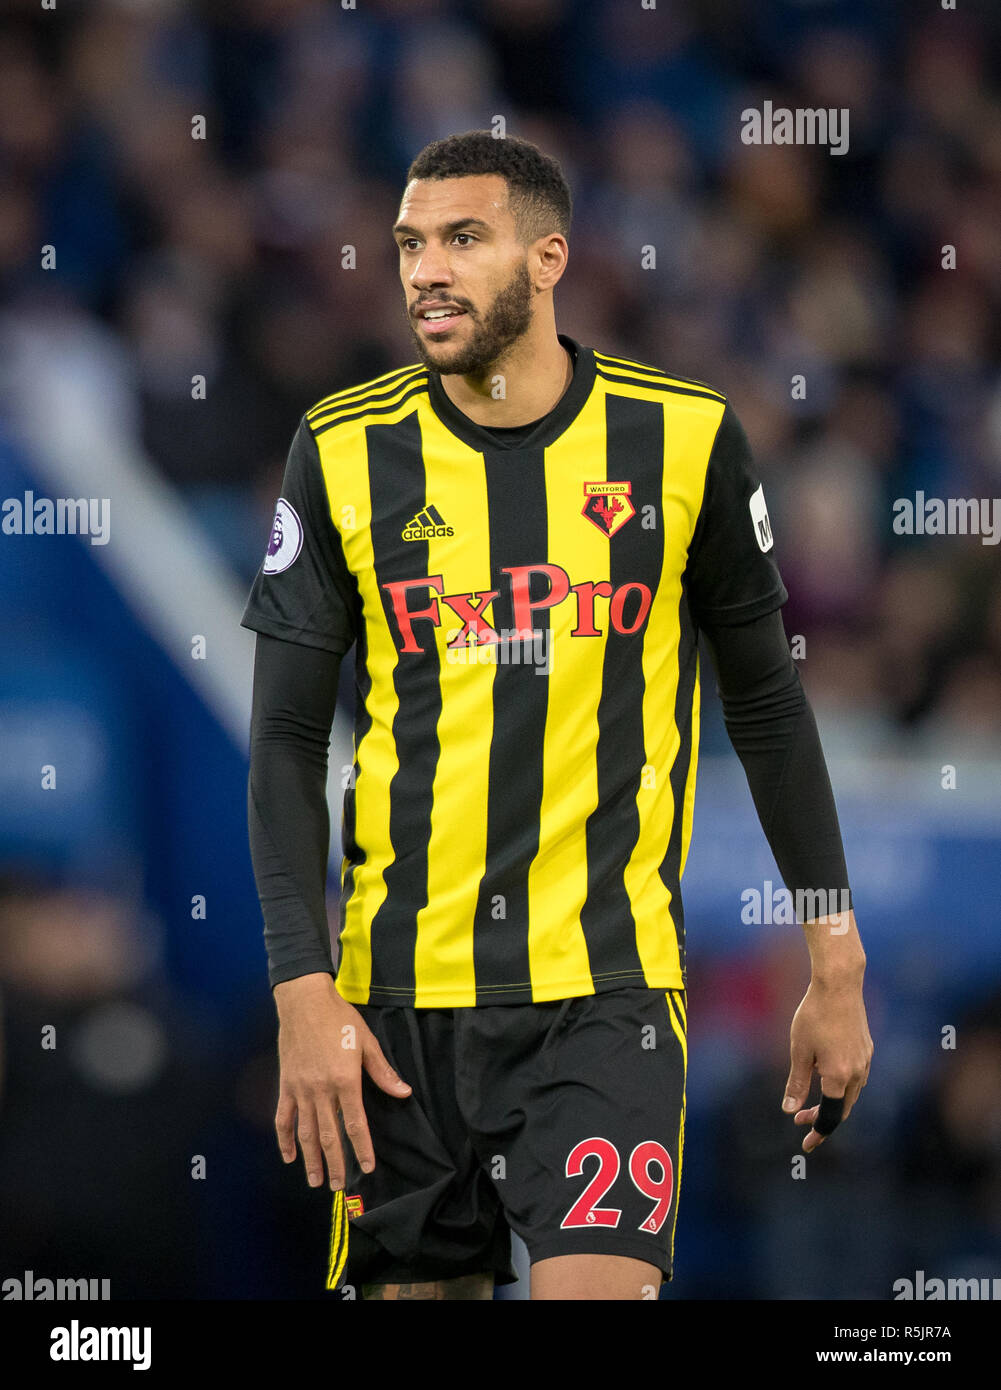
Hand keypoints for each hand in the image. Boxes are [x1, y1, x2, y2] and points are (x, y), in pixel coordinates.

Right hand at [273, 972, 411, 1188]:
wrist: (304, 1002)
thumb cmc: (339, 1019)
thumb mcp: (366, 1042)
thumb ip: (383, 1072)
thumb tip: (403, 1092)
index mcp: (345, 1081)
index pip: (355, 1124)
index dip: (361, 1149)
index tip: (367, 1168)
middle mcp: (321, 1090)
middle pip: (328, 1135)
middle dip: (335, 1163)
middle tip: (338, 1186)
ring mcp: (300, 1089)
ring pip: (305, 1132)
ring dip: (311, 1159)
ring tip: (315, 1181)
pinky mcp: (286, 1085)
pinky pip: (284, 1117)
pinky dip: (285, 1139)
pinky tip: (289, 1156)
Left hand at [782, 972, 872, 1152]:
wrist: (839, 985)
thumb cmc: (814, 1016)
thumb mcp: (799, 1051)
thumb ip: (797, 1083)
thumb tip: (789, 1110)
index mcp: (839, 1077)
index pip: (831, 1117)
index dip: (818, 1132)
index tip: (806, 1144)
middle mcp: (858, 1073)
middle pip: (843, 1109)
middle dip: (823, 1119)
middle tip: (801, 1120)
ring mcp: (865, 1061)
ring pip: (851, 1094)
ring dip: (832, 1102)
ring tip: (811, 1100)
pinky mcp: (867, 1049)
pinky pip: (856, 1077)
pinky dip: (840, 1086)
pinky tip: (825, 1075)